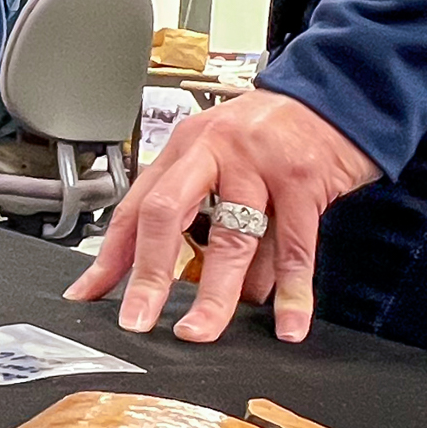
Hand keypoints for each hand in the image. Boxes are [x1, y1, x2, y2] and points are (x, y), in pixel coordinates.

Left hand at [66, 88, 378, 344]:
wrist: (337, 95)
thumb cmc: (277, 132)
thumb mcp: (229, 161)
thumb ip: (213, 219)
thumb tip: (200, 290)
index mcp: (187, 147)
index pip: (138, 205)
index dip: (111, 254)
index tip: (89, 294)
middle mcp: (214, 149)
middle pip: (167, 213)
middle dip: (149, 273)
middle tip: (138, 320)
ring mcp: (258, 162)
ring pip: (231, 238)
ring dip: (216, 295)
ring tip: (201, 332)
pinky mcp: (302, 178)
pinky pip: (293, 246)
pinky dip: (292, 291)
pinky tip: (287, 323)